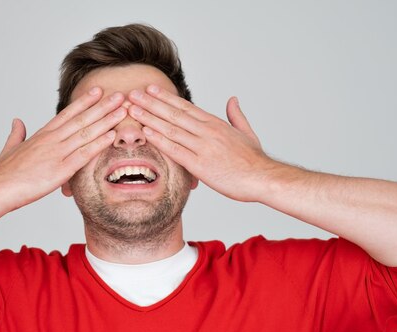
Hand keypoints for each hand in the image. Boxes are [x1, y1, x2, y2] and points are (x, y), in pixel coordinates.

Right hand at [0, 87, 126, 211]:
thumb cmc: (3, 173)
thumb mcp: (10, 148)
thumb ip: (17, 133)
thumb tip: (17, 121)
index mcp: (42, 135)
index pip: (67, 114)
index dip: (84, 102)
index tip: (97, 91)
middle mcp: (51, 140)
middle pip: (81, 119)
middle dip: (102, 107)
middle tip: (119, 96)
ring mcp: (57, 154)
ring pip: (86, 133)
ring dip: (106, 121)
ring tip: (123, 111)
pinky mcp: (60, 170)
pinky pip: (84, 155)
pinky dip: (99, 144)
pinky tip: (111, 136)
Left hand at [127, 85, 276, 201]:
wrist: (263, 177)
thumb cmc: (255, 160)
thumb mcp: (246, 133)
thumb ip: (236, 116)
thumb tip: (232, 100)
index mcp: (215, 124)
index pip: (186, 107)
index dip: (166, 98)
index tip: (151, 89)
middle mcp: (207, 131)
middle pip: (174, 113)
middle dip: (151, 103)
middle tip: (133, 94)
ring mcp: (203, 147)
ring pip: (172, 128)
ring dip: (150, 118)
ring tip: (133, 109)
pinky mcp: (200, 165)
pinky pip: (176, 150)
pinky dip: (160, 140)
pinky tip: (147, 132)